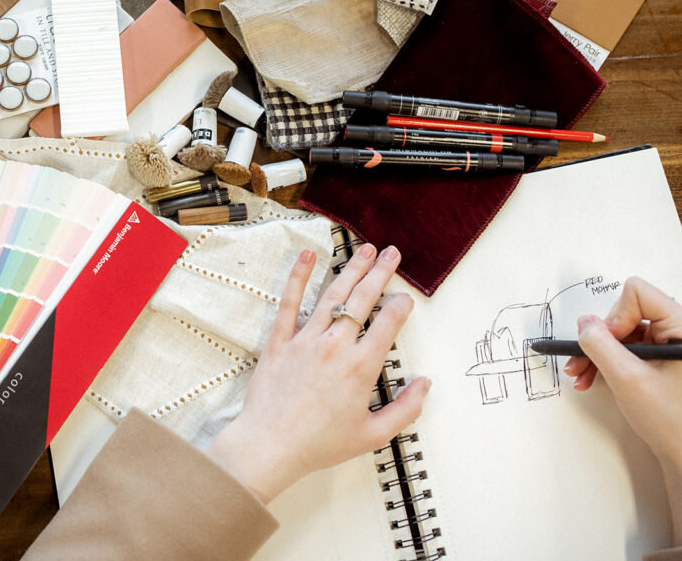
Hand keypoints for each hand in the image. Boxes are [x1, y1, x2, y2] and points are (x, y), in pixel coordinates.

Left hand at [204, 243, 430, 503]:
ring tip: (365, 250)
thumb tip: (425, 385)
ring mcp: (305, 340)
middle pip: (363, 299)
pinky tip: (307, 255)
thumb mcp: (373, 435)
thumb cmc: (319, 444)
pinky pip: (289, 302)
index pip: (388, 323)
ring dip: (351, 268)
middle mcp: (335, 346)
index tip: (405, 298)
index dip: (400, 305)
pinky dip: (298, 276)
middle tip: (392, 253)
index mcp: (361, 368)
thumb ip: (405, 410)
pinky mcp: (279, 341)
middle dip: (381, 272)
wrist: (270, 446)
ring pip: (332, 294)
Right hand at [564, 276, 681, 543]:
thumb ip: (600, 345)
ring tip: (582, 375)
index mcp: (681, 329)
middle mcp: (677, 333)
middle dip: (600, 339)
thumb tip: (585, 323)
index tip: (608, 344)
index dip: (615, 316)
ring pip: (623, 332)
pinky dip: (608, 361)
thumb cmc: (670, 421)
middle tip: (582, 363)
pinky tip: (594, 377)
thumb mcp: (627, 379)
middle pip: (627, 313)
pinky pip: (628, 348)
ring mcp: (670, 346)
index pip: (638, 295)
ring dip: (599, 353)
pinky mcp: (661, 359)